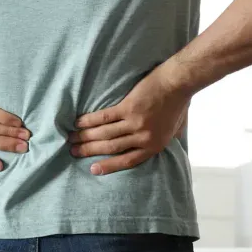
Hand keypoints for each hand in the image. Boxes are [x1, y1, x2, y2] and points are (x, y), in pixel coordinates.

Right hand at [69, 64, 190, 174]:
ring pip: (105, 134)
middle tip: (74, 152)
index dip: (109, 166)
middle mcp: (143, 137)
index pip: (128, 161)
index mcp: (154, 146)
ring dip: (86, 137)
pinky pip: (104, 117)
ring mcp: (135, 123)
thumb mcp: (175, 129)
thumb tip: (157, 143)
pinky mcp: (128, 108)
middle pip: (111, 148)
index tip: (93, 169)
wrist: (178, 83)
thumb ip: (164, 138)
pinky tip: (79, 123)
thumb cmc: (179, 103)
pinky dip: (90, 121)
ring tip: (72, 138)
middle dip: (90, 151)